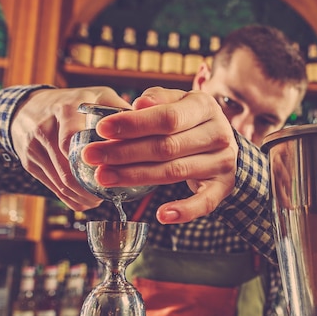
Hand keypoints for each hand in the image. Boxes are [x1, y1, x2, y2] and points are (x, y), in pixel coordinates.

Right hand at [11, 86, 128, 210]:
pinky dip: (71, 198)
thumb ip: (121, 108)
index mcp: (64, 111)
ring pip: (60, 183)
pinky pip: (52, 188)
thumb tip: (151, 125)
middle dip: (92, 187)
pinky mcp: (29, 164)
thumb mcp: (98, 95)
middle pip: (68, 170)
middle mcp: (45, 129)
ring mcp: (33, 148)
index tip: (115, 172)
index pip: (75, 142)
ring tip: (101, 199)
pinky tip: (87, 200)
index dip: (96, 163)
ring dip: (83, 196)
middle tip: (112, 192)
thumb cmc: (74, 102)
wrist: (29, 106)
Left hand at [81, 87, 237, 223]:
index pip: (167, 118)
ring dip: (136, 177)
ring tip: (104, 177)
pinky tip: (161, 215)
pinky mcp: (223, 187)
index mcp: (205, 107)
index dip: (133, 124)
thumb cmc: (191, 120)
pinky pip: (204, 203)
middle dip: (124, 152)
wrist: (224, 143)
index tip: (102, 129)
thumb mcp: (177, 102)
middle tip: (92, 156)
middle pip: (167, 147)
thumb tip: (137, 105)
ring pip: (175, 172)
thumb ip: (157, 100)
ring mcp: (222, 162)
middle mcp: (218, 134)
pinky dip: (184, 211)